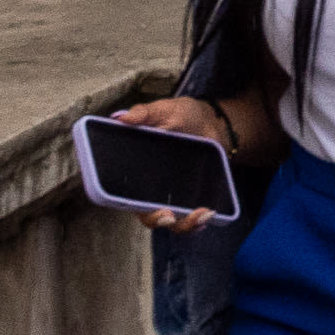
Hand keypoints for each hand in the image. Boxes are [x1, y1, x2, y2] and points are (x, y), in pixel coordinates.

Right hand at [110, 96, 240, 231]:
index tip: (141, 204)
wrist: (213, 121)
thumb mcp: (164, 109)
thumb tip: (122, 117)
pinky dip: (199, 222)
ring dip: (184, 224)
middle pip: (148, 214)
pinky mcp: (191, 197)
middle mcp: (150, 188)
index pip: (124, 195)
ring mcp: (172, 194)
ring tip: (203, 214)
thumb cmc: (183, 115)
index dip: (129, 205)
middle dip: (158, 220)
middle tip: (170, 216)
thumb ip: (144, 113)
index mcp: (136, 171)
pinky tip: (210, 214)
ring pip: (172, 221)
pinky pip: (190, 218)